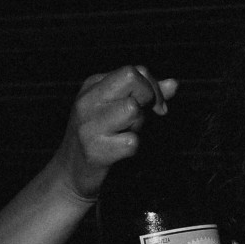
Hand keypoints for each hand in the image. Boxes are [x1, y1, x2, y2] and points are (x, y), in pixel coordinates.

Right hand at [56, 66, 174, 201]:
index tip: (154, 106)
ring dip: (139, 124)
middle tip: (145, 117)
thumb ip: (145, 94)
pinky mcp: (95, 151)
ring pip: (133, 109)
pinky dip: (133, 147)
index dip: (152, 87)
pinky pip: (132, 141)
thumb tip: (173, 84)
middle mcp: (88, 101)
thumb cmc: (100, 136)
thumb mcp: (116, 108)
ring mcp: (89, 126)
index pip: (134, 71)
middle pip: (132, 78)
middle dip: (148, 97)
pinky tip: (120, 150)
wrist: (70, 173)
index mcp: (93, 86)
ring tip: (126, 132)